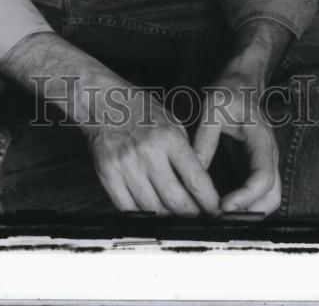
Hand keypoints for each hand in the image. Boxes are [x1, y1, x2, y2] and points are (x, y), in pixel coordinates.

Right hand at [0, 32, 219, 217]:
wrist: (102, 102)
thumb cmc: (140, 110)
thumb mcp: (172, 122)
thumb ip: (186, 152)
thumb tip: (201, 184)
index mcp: (169, 137)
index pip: (196, 180)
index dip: (209, 201)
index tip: (215, 210)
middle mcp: (148, 152)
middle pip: (176, 200)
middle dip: (191, 214)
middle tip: (197, 215)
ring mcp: (126, 165)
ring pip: (153, 209)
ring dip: (168, 216)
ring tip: (175, 213)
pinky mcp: (108, 175)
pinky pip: (129, 208)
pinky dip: (143, 214)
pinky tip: (151, 210)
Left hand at [193, 70, 280, 215]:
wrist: (241, 83)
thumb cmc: (229, 91)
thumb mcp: (213, 107)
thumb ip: (204, 139)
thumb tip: (193, 173)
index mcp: (262, 140)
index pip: (263, 177)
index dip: (246, 197)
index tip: (224, 206)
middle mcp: (268, 156)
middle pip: (271, 197)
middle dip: (249, 213)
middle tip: (218, 217)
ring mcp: (263, 164)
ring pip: (266, 200)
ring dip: (246, 212)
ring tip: (215, 214)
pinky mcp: (252, 168)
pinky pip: (253, 194)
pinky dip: (241, 205)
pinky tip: (217, 205)